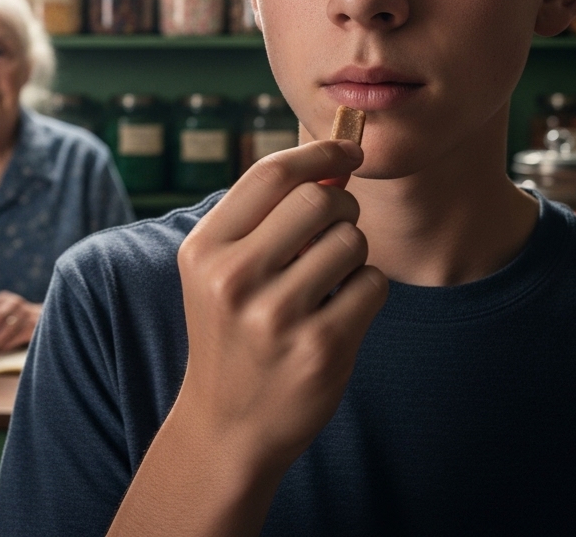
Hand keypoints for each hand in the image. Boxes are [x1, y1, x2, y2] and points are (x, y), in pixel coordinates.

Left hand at [0, 291, 39, 356]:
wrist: (47, 321)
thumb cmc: (16, 324)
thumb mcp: (2, 316)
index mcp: (4, 298)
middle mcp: (16, 302)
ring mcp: (27, 311)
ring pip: (8, 326)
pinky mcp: (37, 324)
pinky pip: (20, 334)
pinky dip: (9, 343)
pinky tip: (1, 351)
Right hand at [108, 139, 388, 535]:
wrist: (227, 426)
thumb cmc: (232, 331)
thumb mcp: (220, 270)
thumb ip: (264, 215)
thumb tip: (335, 159)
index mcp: (203, 250)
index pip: (271, 173)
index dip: (319, 151)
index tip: (348, 150)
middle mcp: (233, 279)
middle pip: (319, 199)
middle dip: (342, 206)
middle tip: (335, 229)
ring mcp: (276, 317)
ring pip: (351, 241)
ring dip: (353, 253)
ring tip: (328, 281)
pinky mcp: (320, 349)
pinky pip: (372, 284)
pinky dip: (366, 291)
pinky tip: (339, 314)